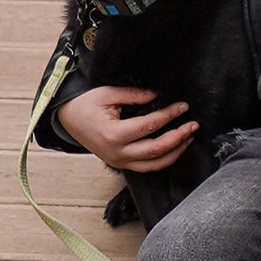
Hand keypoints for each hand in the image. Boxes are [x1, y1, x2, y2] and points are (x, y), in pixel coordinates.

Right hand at [59, 84, 197, 175]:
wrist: (67, 119)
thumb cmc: (84, 105)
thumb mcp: (107, 93)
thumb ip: (134, 95)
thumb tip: (158, 96)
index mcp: (114, 134)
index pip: (150, 125)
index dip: (169, 115)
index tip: (182, 106)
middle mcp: (118, 153)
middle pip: (157, 149)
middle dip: (179, 137)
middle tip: (193, 124)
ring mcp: (119, 161)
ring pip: (155, 164)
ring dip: (175, 151)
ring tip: (188, 137)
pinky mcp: (121, 164)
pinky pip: (147, 167)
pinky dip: (164, 160)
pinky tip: (174, 149)